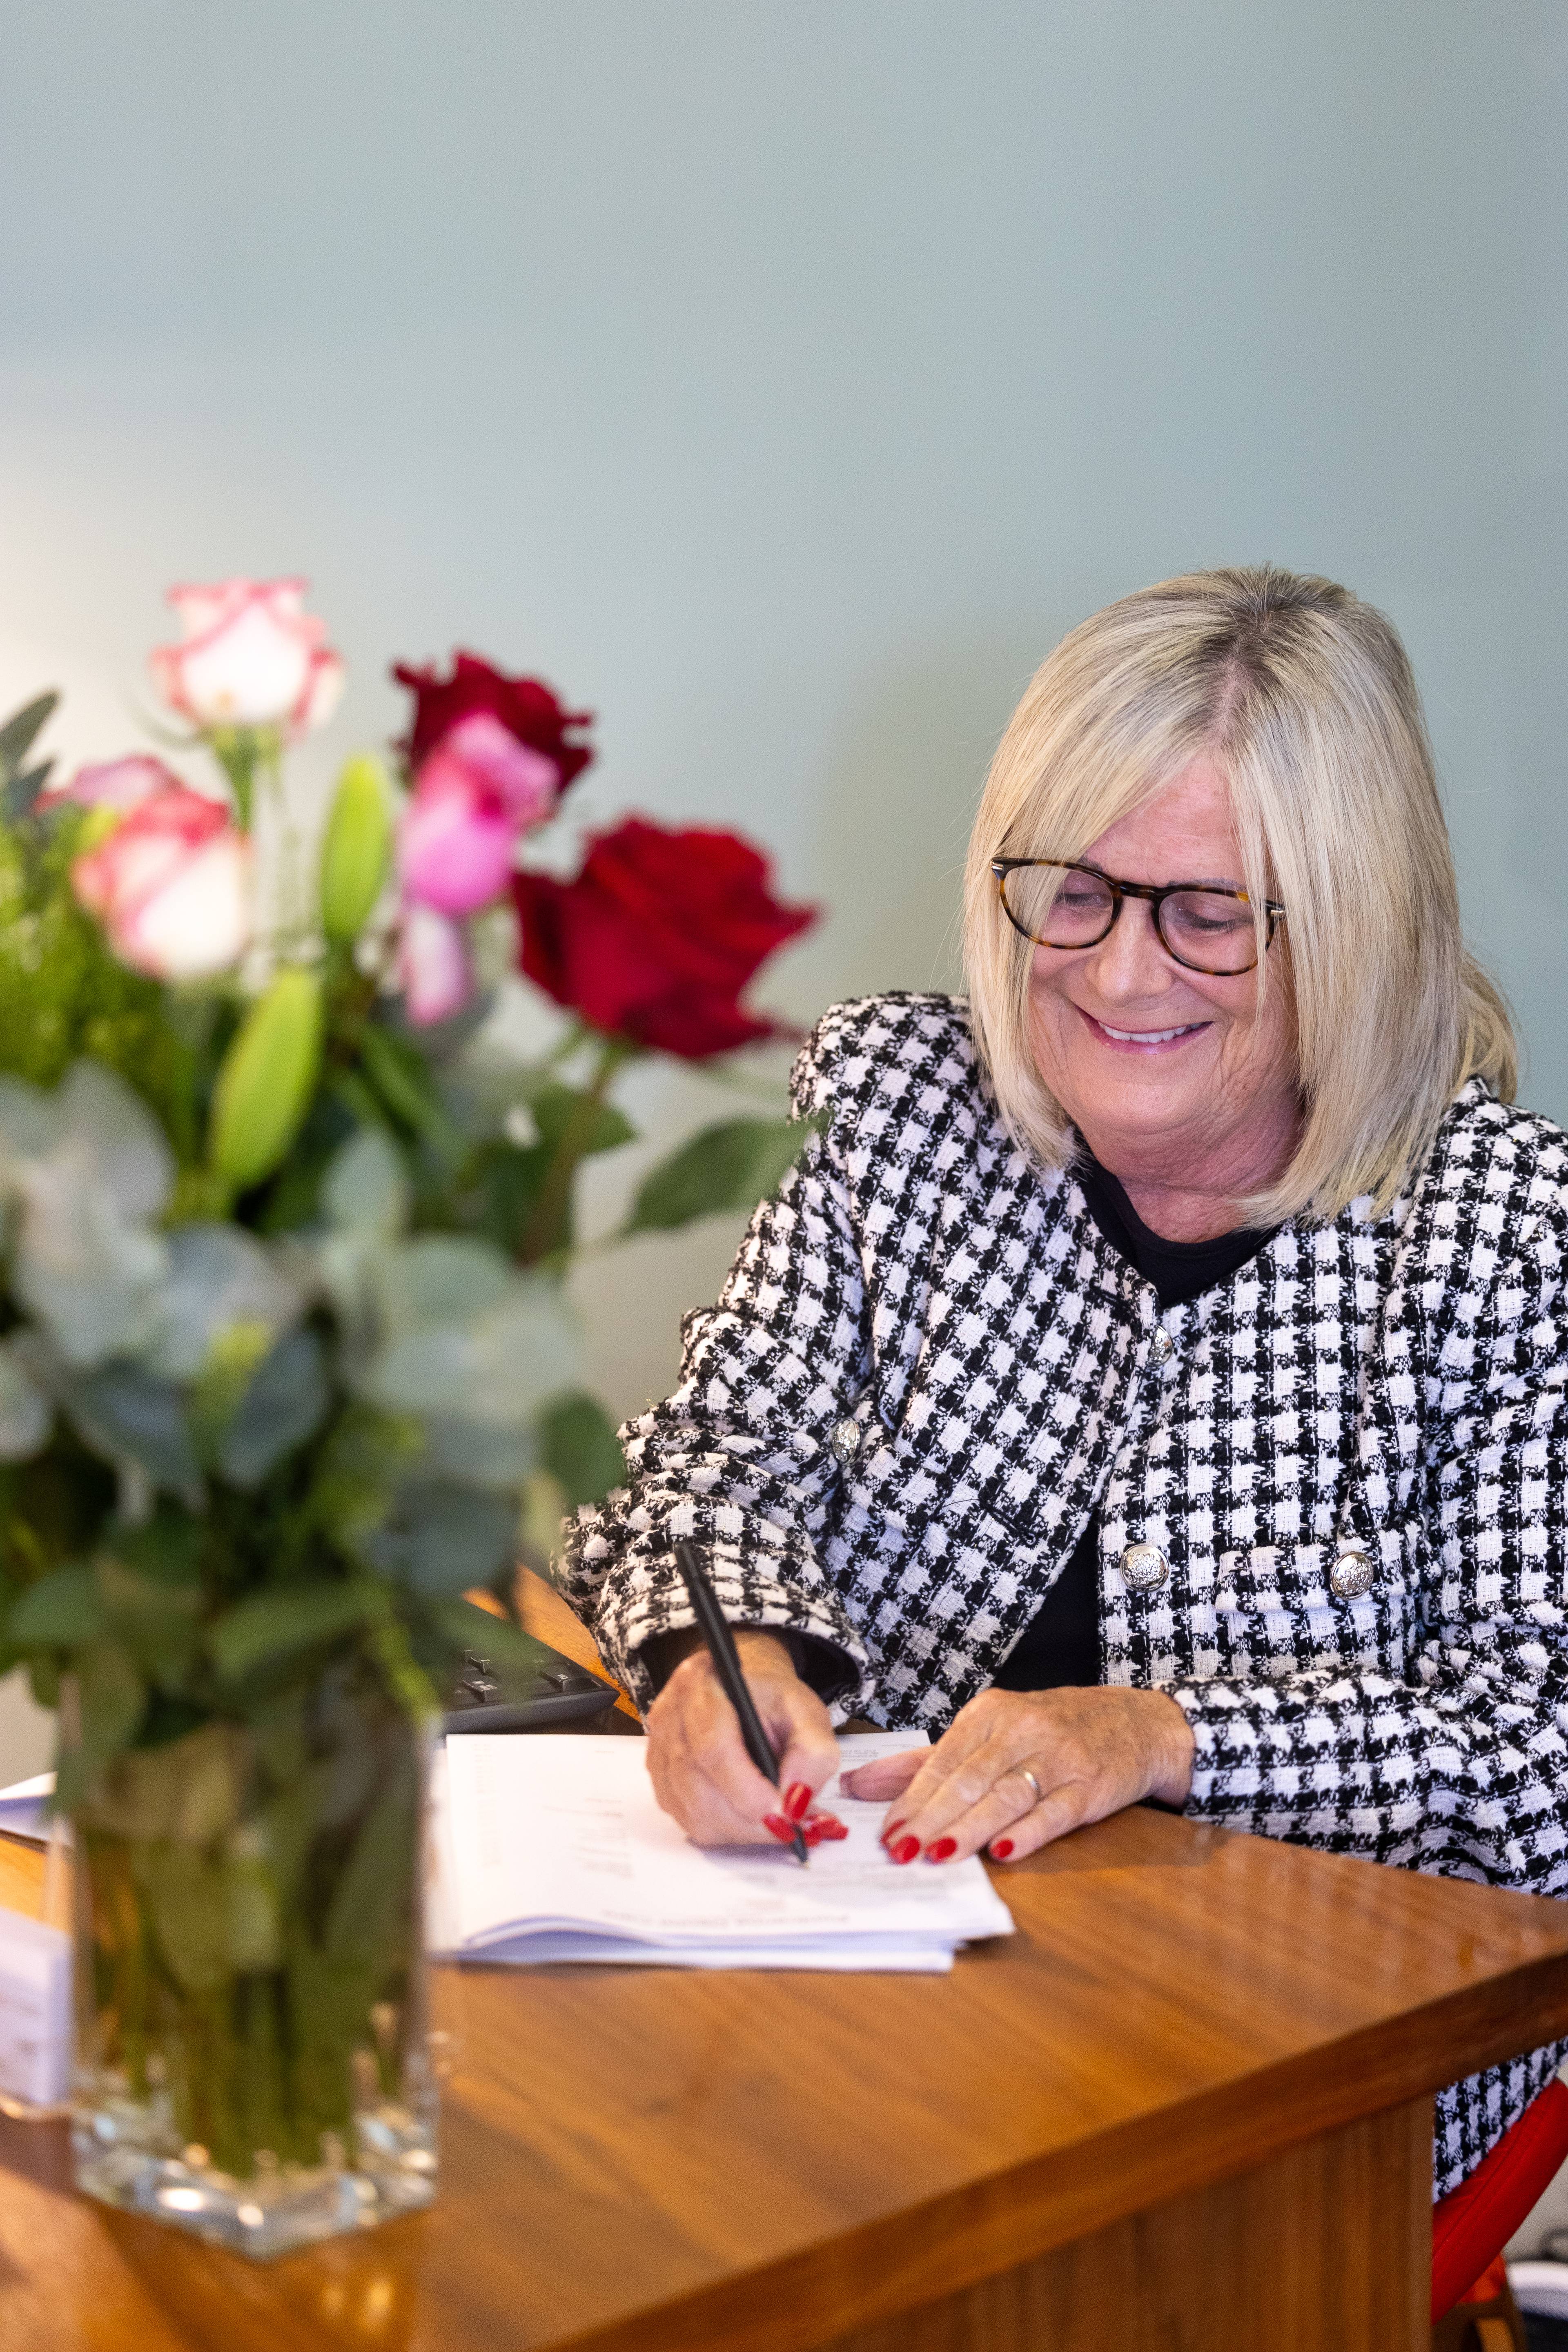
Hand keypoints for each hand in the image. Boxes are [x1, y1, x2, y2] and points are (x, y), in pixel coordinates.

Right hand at [644, 1631, 844, 1848]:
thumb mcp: (808, 1714)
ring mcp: (659, 1749)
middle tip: (786, 1827)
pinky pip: (686, 1821)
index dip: (748, 1791)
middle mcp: (670, 1715)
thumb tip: (796, 1803)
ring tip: (772, 1822)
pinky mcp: (660, 1779)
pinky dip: (723, 1830)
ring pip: (691, 1811)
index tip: (785, 1814)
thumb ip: (813, 1754)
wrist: (746, 1694)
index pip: (713, 1749)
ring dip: (738, 1829)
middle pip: (697, 1786)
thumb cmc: (773, 1702)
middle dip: (747, 1819)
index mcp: (703, 1684)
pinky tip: (748, 1818)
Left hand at [837, 1685, 1194, 1864]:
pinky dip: (1028, 1833)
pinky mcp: (1091, 1787)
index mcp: (989, 1713)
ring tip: (938, 1855)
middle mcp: (1023, 1730)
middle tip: (901, 1850)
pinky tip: (1004, 1852)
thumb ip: (926, 1762)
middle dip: (932, 1817)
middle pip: (970, 1779)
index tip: (886, 1832)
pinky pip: (1055, 1812)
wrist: (1133, 1722)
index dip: (912, 1798)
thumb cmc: (1048, 1730)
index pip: (943, 1760)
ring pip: (1007, 1795)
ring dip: (971, 1827)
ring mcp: (1060, 1758)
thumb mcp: (987, 1732)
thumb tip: (860, 1785)